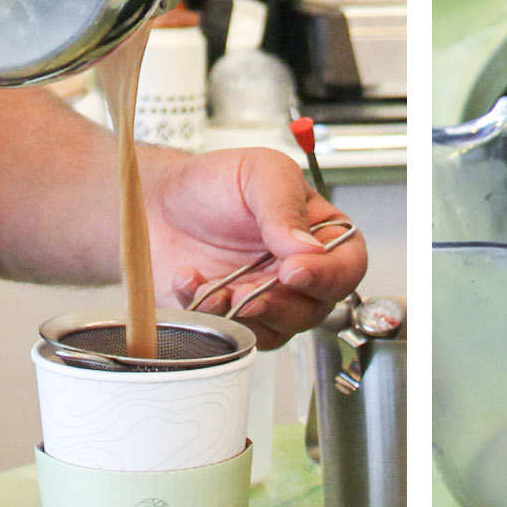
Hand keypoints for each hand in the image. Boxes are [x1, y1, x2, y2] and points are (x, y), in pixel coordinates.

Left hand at [150, 146, 366, 350]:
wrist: (158, 204)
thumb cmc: (214, 183)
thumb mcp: (258, 172)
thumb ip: (285, 205)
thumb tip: (308, 248)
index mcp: (319, 232)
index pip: (348, 265)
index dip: (328, 275)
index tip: (293, 270)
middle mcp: (299, 270)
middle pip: (317, 307)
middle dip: (280, 303)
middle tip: (248, 288)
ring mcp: (268, 297)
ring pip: (279, 329)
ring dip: (245, 314)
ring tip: (216, 288)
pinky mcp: (233, 317)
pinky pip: (235, 334)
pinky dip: (210, 315)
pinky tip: (192, 282)